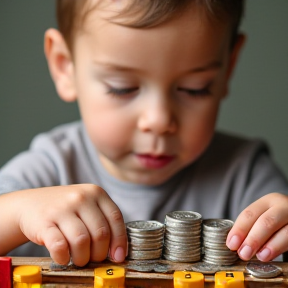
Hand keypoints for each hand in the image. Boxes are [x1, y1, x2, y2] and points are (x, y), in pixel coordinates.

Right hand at [8, 184, 126, 265]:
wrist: (30, 203)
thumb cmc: (66, 209)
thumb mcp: (88, 205)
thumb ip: (103, 221)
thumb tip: (118, 252)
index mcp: (96, 192)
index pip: (115, 218)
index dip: (120, 240)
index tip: (119, 257)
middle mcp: (81, 197)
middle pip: (101, 233)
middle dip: (100, 253)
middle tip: (93, 258)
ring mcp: (62, 208)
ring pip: (82, 241)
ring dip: (82, 257)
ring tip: (79, 259)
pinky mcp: (44, 221)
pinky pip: (59, 246)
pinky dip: (64, 257)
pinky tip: (63, 257)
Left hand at [226, 193, 287, 260]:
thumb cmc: (277, 219)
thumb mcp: (264, 215)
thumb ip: (252, 227)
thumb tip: (235, 245)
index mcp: (268, 201)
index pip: (250, 214)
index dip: (239, 230)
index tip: (231, 244)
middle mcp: (283, 206)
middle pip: (266, 222)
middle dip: (253, 239)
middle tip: (243, 253)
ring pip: (284, 232)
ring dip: (270, 246)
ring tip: (260, 257)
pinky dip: (280, 248)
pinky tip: (272, 255)